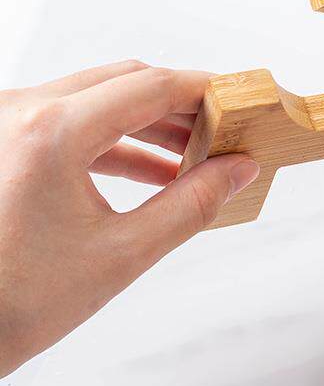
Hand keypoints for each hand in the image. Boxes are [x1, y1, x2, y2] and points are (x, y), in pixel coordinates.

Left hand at [0, 61, 259, 377]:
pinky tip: (154, 169)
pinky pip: (72, 121)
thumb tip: (238, 170)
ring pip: (99, 98)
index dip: (204, 91)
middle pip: (126, 82)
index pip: (151, 87)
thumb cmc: (14, 303)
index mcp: (51, 132)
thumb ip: (192, 204)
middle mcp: (20, 112)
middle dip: (181, 105)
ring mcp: (5, 122)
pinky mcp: (3, 140)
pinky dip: (116, 139)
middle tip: (223, 129)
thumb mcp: (122, 253)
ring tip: (196, 154)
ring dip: (151, 122)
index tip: (238, 100)